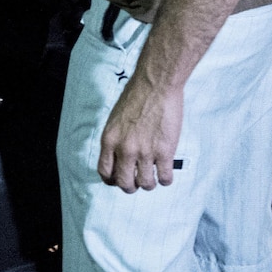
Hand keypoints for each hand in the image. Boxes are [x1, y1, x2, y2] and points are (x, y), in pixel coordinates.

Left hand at [97, 70, 182, 192]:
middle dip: (131, 187)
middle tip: (138, 182)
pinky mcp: (164, 151)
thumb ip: (116, 138)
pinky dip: (165, 179)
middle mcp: (125, 149)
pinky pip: (164, 177)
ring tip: (154, 177)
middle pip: (124, 183)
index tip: (119, 180)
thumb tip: (120, 156)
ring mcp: (145, 152)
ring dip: (150, 184)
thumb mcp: (116, 119)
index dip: (112, 180)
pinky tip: (166, 173)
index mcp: (109, 140)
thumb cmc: (137, 96)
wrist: (156, 84)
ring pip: (145, 184)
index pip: (105, 172)